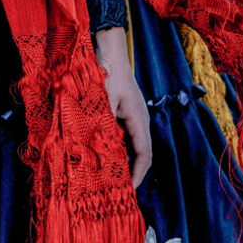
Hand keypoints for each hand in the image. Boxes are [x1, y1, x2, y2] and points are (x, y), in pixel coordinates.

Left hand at [94, 26, 151, 187]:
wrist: (109, 53)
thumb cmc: (108, 74)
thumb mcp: (103, 100)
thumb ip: (102, 123)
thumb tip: (97, 148)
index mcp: (139, 119)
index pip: (144, 153)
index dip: (138, 173)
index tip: (129, 188)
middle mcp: (139, 121)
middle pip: (140, 153)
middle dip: (130, 172)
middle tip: (117, 189)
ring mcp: (132, 117)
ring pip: (131, 146)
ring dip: (122, 161)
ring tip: (109, 177)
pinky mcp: (123, 114)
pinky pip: (123, 137)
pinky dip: (115, 148)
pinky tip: (103, 155)